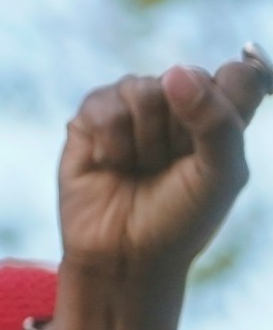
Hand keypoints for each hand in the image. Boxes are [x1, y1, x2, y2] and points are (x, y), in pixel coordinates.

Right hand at [54, 60, 261, 329]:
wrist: (125, 256)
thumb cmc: (181, 219)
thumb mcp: (219, 174)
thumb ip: (215, 120)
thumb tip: (175, 72)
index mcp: (221, 114)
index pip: (239, 74)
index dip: (226, 99)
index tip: (214, 141)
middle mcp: (177, 104)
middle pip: (185, 77)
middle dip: (179, 130)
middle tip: (172, 165)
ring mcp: (131, 108)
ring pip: (141, 89)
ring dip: (143, 141)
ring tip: (140, 168)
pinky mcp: (90, 118)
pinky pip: (103, 105)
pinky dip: (111, 144)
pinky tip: (112, 165)